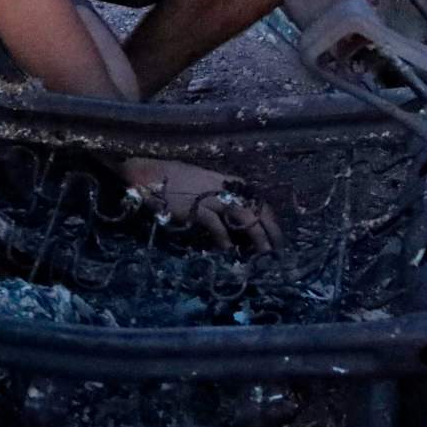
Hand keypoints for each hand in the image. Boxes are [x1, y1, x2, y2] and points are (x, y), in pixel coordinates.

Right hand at [119, 157, 284, 254]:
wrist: (150, 172)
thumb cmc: (175, 179)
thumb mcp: (204, 183)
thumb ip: (220, 197)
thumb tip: (232, 219)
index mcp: (229, 182)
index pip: (258, 201)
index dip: (270, 220)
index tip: (275, 236)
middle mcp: (226, 188)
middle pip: (257, 210)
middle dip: (270, 231)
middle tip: (276, 250)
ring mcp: (212, 197)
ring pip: (244, 218)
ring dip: (256, 237)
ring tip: (263, 254)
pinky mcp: (197, 208)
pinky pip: (217, 226)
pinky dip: (224, 239)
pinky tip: (228, 251)